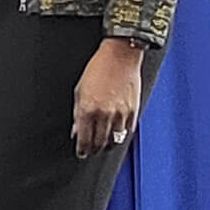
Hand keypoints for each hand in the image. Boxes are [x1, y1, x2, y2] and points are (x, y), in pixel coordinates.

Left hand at [72, 38, 143, 158]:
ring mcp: (121, 114)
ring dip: (107, 145)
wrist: (120, 57)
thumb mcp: (79, 89)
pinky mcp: (134, 111)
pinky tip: (116, 135)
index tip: (81, 153)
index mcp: (88, 109)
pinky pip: (127, 131)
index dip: (82, 149)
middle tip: (91, 150)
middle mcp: (105, 114)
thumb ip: (78, 113)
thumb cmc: (98, 69)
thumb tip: (76, 130)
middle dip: (94, 149)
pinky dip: (121, 135)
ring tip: (102, 145)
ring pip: (114, 140)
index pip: (85, 139)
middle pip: (99, 142)